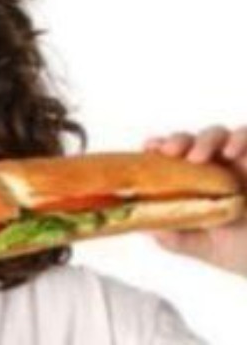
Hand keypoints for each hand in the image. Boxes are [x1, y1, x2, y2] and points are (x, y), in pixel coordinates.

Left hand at [143, 125, 246, 275]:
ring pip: (218, 135)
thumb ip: (171, 234)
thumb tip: (146, 223)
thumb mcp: (197, 245)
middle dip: (178, 140)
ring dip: (205, 140)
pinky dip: (240, 139)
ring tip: (197, 158)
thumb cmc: (235, 249)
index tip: (149, 148)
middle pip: (190, 140)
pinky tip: (232, 153)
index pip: (169, 155)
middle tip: (170, 152)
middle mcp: (212, 168)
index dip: (157, 147)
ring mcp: (238, 163)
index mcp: (190, 181)